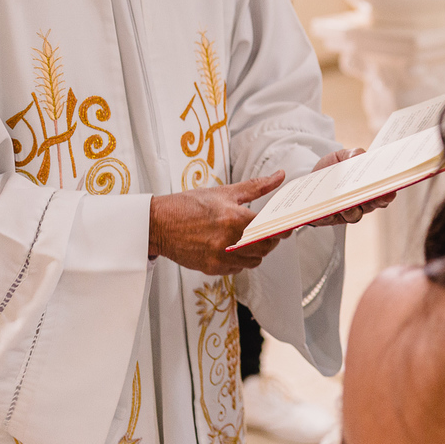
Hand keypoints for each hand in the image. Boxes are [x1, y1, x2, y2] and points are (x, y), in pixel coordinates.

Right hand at [149, 172, 286, 274]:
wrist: (157, 224)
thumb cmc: (187, 205)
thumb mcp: (224, 192)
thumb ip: (256, 186)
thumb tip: (280, 176)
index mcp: (233, 218)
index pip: (271, 228)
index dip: (282, 227)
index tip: (287, 225)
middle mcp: (228, 240)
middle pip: (266, 247)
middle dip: (272, 239)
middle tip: (269, 230)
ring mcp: (219, 257)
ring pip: (255, 260)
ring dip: (258, 251)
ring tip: (250, 238)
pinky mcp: (212, 268)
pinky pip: (238, 268)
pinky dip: (241, 259)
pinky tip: (234, 247)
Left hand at [307, 148, 396, 226]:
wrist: (308, 180)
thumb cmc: (330, 169)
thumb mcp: (341, 157)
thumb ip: (352, 154)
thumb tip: (360, 154)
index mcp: (367, 188)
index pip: (383, 192)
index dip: (390, 191)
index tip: (393, 187)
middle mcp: (360, 203)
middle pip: (374, 205)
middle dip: (380, 200)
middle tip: (384, 195)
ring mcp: (345, 212)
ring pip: (355, 215)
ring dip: (355, 208)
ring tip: (352, 202)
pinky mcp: (328, 217)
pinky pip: (333, 218)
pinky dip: (335, 211)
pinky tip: (335, 204)